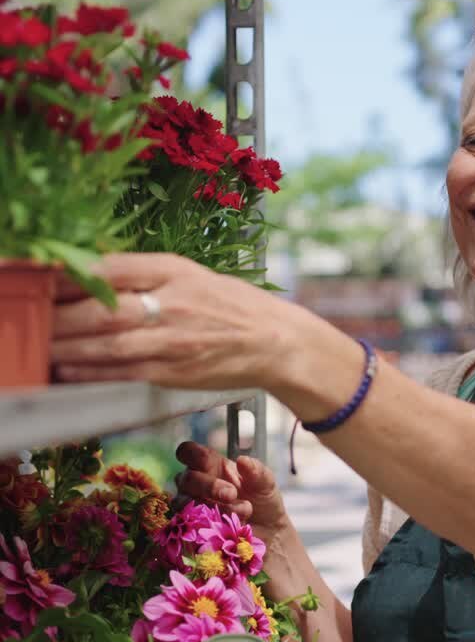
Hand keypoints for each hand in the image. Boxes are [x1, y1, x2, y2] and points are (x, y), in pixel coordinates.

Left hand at [51, 253, 291, 389]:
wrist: (276, 341)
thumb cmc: (229, 304)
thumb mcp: (190, 273)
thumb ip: (143, 273)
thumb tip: (89, 274)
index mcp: (175, 270)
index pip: (113, 267)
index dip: (73, 273)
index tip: (43, 278)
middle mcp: (173, 303)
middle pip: (104, 309)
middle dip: (60, 316)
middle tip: (32, 317)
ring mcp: (173, 341)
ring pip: (109, 345)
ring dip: (68, 349)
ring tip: (42, 348)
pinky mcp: (174, 373)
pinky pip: (123, 373)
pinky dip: (91, 374)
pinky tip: (67, 371)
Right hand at [174, 440, 290, 549]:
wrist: (269, 534)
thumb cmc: (262, 502)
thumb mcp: (265, 483)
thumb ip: (256, 470)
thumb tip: (242, 460)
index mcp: (211, 465)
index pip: (188, 452)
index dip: (190, 453)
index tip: (206, 461)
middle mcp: (196, 485)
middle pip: (186, 479)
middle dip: (209, 486)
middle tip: (232, 494)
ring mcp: (192, 508)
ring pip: (186, 503)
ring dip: (212, 507)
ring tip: (242, 512)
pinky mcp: (194, 530)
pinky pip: (190, 526)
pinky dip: (210, 524)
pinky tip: (230, 526)